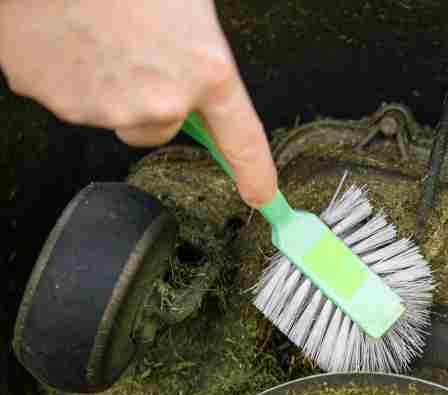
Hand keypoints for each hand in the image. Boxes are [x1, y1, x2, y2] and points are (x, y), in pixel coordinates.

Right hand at [0, 0, 276, 208]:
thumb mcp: (190, 8)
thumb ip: (198, 55)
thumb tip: (195, 75)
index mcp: (207, 72)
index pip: (242, 139)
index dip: (255, 172)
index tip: (261, 194)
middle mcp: (162, 102)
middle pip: (160, 126)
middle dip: (151, 98)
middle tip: (135, 49)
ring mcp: (106, 107)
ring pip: (115, 114)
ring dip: (109, 86)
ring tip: (98, 35)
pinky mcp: (58, 101)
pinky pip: (70, 99)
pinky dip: (68, 76)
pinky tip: (69, 38)